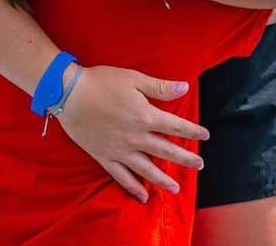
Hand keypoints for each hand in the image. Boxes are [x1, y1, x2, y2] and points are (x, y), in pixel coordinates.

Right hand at [55, 65, 208, 201]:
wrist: (70, 94)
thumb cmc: (103, 82)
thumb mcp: (134, 79)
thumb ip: (160, 87)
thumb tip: (185, 87)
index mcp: (146, 116)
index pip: (176, 126)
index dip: (192, 131)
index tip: (205, 136)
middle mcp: (136, 137)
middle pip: (166, 151)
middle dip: (185, 158)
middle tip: (200, 166)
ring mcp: (120, 150)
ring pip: (146, 170)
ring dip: (163, 180)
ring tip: (176, 189)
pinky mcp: (105, 157)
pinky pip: (121, 176)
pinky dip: (132, 188)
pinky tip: (142, 196)